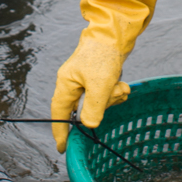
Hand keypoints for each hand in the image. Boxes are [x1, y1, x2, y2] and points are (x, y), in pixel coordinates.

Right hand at [50, 35, 129, 151]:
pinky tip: (122, 85)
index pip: (59, 113)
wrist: (115, 33)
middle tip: (115, 94)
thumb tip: (88, 126)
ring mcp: (85, 80)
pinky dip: (116, 92)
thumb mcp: (99, 85)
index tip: (63, 148)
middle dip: (103, 107)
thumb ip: (93, 108)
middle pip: (84, 109)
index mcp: (66, 84)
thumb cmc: (103, 55)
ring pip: (98, 102)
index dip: (61, 131)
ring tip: (120, 86)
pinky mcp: (98, 77)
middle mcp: (73, 83)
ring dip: (112, 98)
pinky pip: (106, 94)